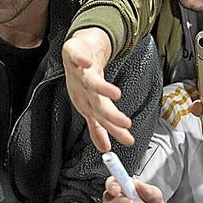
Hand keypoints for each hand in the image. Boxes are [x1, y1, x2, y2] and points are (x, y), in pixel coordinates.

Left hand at [62, 28, 132, 151]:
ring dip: (101, 89)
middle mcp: (83, 90)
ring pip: (90, 82)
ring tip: (115, 94)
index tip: (128, 140)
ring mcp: (78, 73)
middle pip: (97, 104)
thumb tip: (105, 149)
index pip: (103, 119)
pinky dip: (81, 61)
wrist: (74, 53)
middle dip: (110, 115)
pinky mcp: (74, 55)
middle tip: (125, 123)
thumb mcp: (90, 105)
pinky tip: (88, 63)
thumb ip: (98, 128)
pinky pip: (77, 58)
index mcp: (88, 103)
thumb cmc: (81, 80)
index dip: (114, 130)